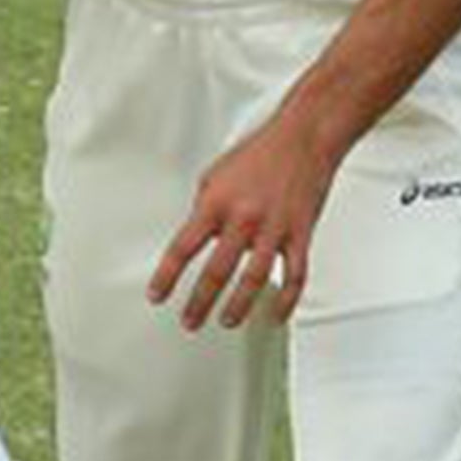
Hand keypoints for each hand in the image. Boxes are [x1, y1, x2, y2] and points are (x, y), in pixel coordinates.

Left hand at [147, 107, 340, 330]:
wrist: (303, 139)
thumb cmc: (259, 153)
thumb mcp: (215, 174)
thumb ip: (204, 208)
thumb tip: (196, 237)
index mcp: (216, 202)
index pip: (183, 247)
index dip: (166, 276)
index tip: (157, 296)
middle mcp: (244, 218)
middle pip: (216, 271)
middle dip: (200, 302)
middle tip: (190, 321)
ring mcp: (274, 228)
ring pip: (254, 280)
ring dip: (238, 307)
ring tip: (226, 321)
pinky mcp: (300, 234)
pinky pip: (295, 276)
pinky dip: (286, 301)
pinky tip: (275, 314)